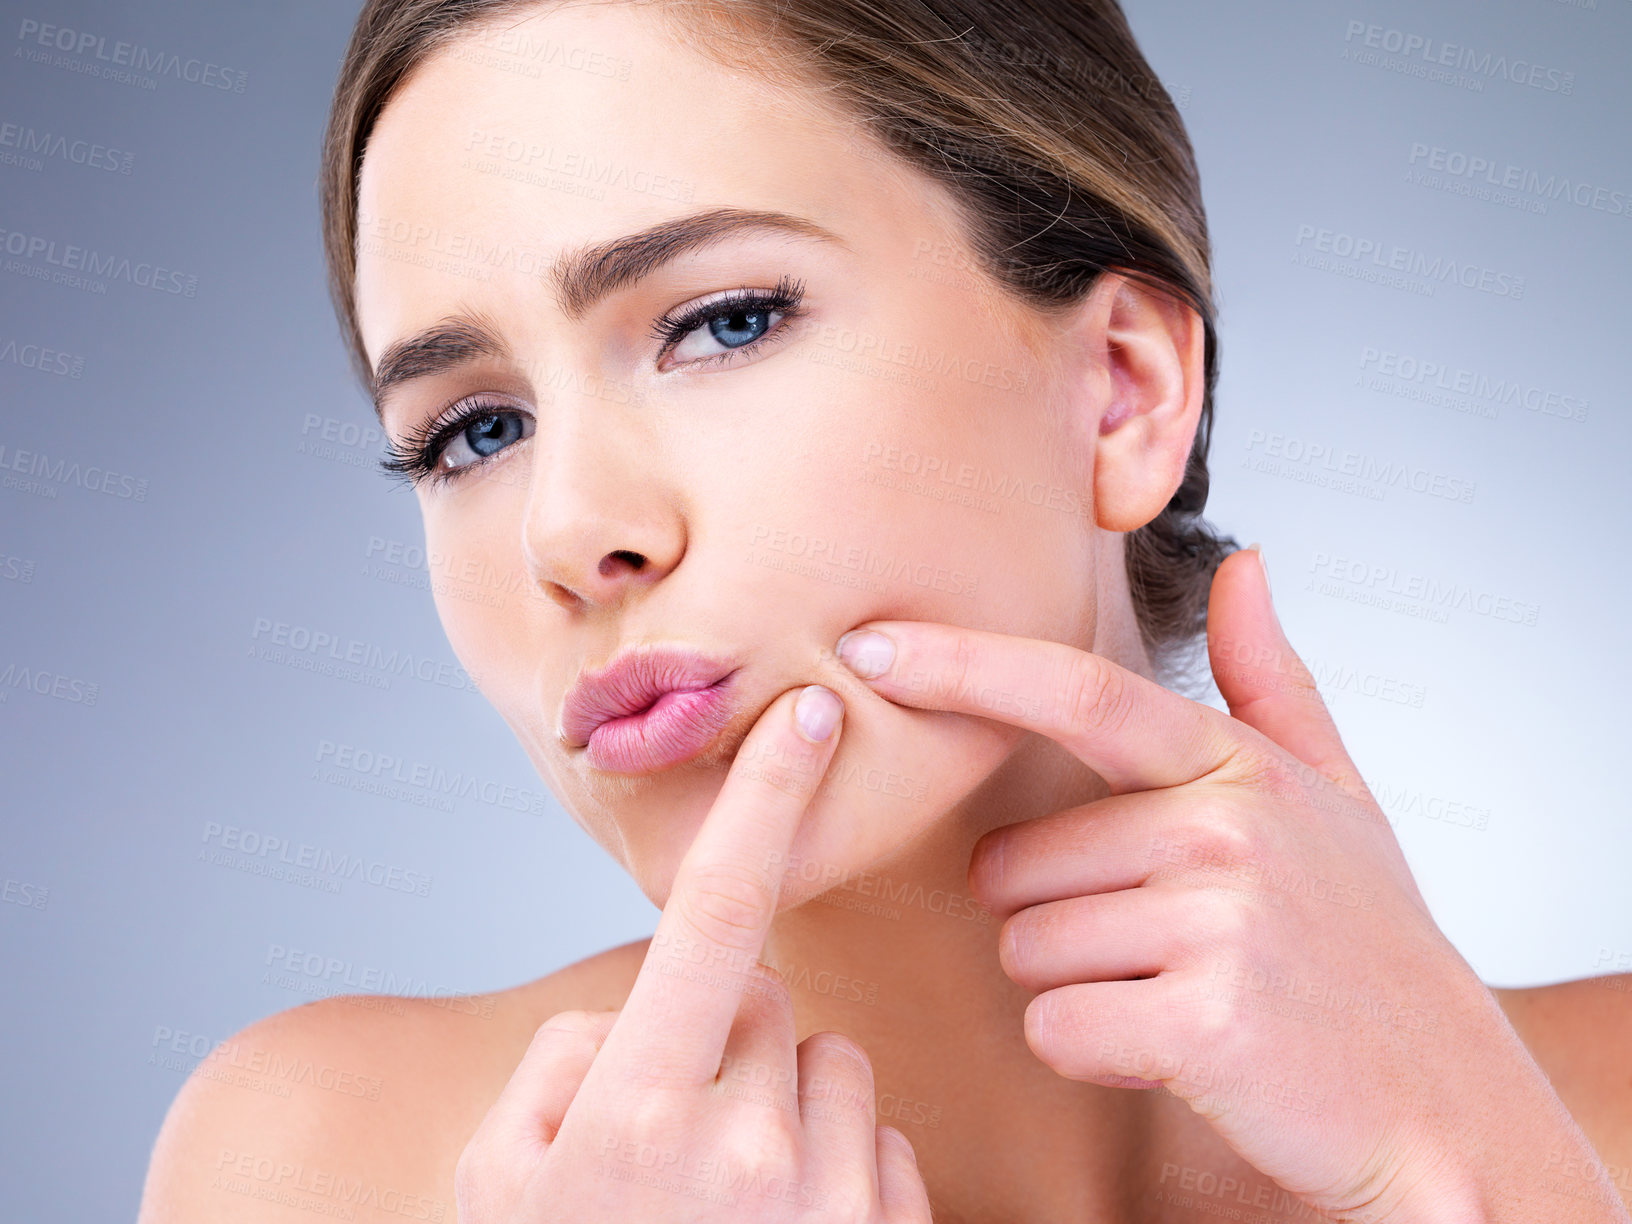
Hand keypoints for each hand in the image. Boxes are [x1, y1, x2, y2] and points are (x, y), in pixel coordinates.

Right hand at [454, 684, 932, 1222]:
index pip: (716, 913)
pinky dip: (841, 1171)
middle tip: (671, 1138)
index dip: (761, 800)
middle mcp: (749, 1143)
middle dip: (729, 1041)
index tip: (805, 714)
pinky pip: (881, 1147)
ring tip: (727, 1201)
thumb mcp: (495, 1177)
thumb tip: (644, 1018)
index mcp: (639, 1102)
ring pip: (834, 1069)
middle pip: (769, 1004)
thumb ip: (564, 1067)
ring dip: (790, 1107)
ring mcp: (829, 1202)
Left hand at [832, 548, 1627, 1222]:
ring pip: (1025, 949)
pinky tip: (1172, 1049)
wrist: (1446, 1105)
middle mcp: (1226, 827)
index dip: (960, 665)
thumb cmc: (1368, 949)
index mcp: (1238, 766)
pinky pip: (1054, 1026)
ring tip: (1174, 994)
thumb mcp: (1336, 800)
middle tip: (1151, 947)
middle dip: (1046, 915)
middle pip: (1013, 865)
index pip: (1073, 692)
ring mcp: (1219, 921)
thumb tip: (1244, 565)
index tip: (866, 645)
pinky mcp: (1203, 1020)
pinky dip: (1090, 1050)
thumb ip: (1272, 682)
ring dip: (1073, 986)